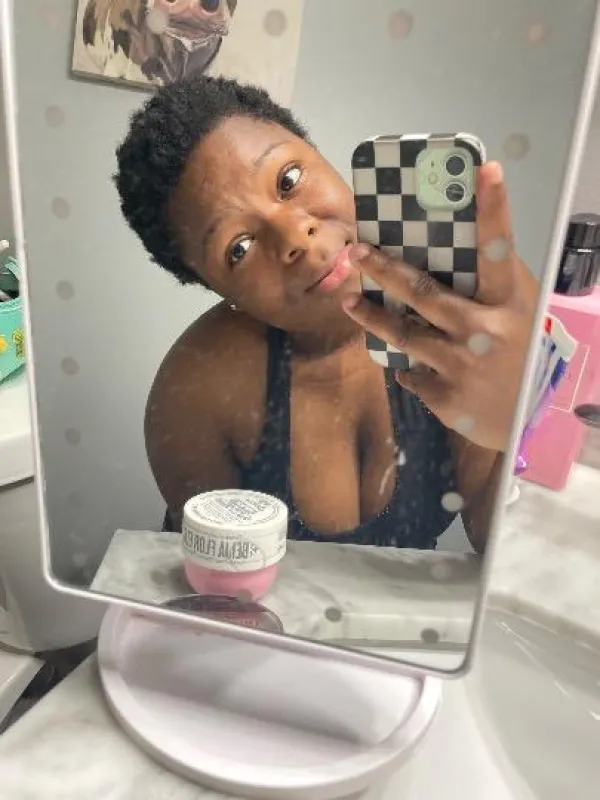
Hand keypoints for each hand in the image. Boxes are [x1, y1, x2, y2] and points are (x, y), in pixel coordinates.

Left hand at [342, 162, 538, 452]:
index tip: (486, 170)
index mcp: (509, 304)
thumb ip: (488, 288)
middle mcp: (485, 331)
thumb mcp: (516, 316)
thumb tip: (449, 247)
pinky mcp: (444, 396)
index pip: (500, 249)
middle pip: (424, 292)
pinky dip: (405, 366)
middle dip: (384, 269)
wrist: (523, 421)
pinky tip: (406, 365)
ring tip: (347, 300)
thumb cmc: (518, 355)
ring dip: (371, 316)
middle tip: (357, 251)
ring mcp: (461, 365)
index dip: (494, 210)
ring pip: (403, 333)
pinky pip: (409, 372)